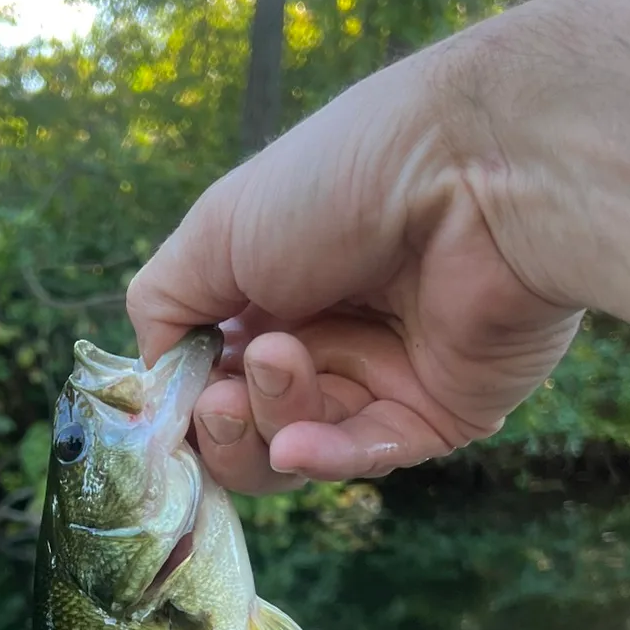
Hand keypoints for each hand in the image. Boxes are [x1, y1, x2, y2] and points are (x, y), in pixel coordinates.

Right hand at [126, 41, 581, 493]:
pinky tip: (297, 446)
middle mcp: (325, 330)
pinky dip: (326, 456)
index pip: (212, 368)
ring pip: (301, 443)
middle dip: (224, 421)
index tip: (170, 401)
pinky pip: (369, 454)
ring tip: (285, 362)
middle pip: (250, 422)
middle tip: (223, 397)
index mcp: (272, 282)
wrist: (473, 173)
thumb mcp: (218, 229)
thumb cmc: (338, 181)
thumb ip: (166, 305)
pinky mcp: (440, 410)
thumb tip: (157, 376)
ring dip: (275, 416)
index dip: (185, 395)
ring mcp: (382, 374)